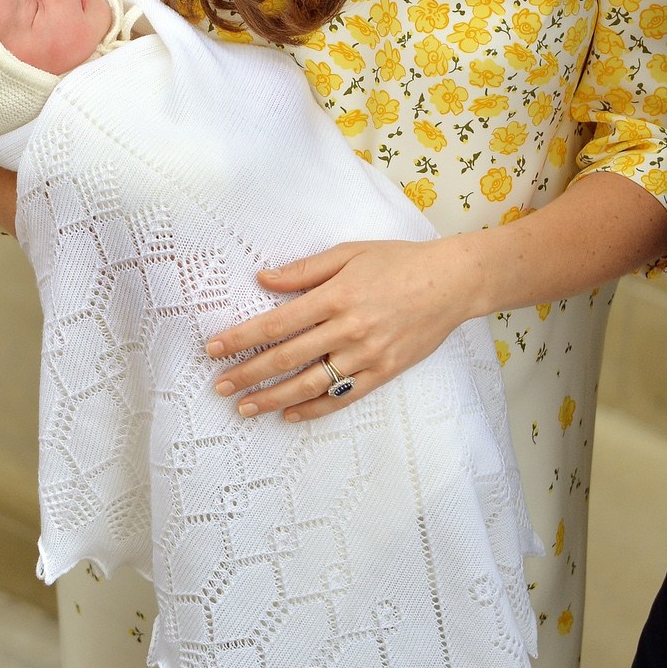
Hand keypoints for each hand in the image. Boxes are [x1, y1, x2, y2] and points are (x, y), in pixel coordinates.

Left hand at [205, 235, 482, 420]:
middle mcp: (348, 329)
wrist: (452, 282)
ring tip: (245, 407)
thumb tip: (263, 278)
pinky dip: (314, 409)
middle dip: (248, 373)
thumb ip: (305, 269)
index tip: (214, 348)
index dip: (242, 338)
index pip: (277, 323)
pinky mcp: (384, 373)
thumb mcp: (349, 253)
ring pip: (310, 384)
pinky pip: (343, 397)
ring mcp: (367, 355)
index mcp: (336, 296)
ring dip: (273, 398)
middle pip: (287, 357)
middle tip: (218, 385)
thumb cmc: (398, 261)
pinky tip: (290, 415)